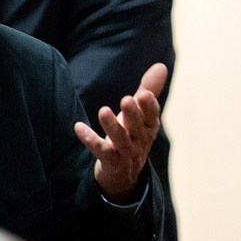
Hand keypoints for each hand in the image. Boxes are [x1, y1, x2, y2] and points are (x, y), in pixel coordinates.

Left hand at [75, 63, 166, 202]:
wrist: (124, 174)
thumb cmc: (133, 136)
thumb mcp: (141, 114)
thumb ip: (149, 90)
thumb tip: (161, 65)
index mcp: (149, 127)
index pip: (152, 116)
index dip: (149, 106)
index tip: (145, 94)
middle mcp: (140, 141)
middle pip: (138, 128)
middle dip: (133, 114)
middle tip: (126, 100)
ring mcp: (126, 153)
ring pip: (121, 140)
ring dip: (112, 126)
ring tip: (103, 111)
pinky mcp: (112, 163)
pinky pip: (101, 152)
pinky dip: (90, 140)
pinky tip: (78, 127)